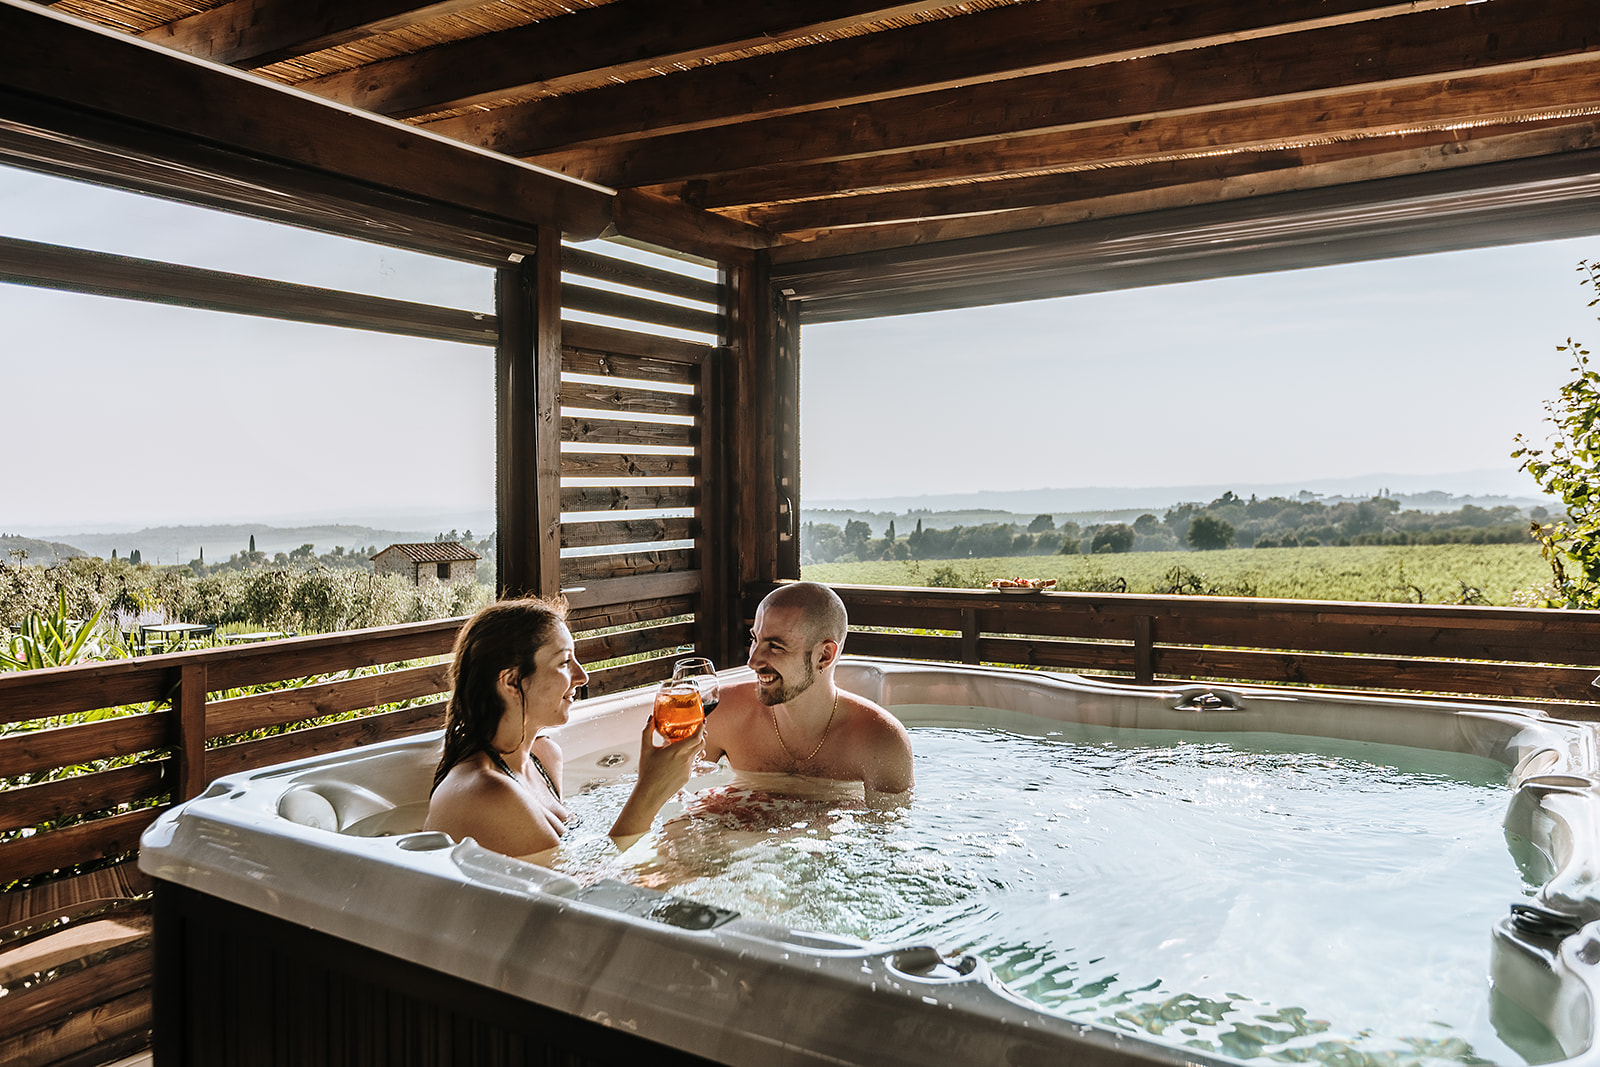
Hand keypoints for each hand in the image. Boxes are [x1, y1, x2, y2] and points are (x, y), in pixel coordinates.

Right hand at [611, 717, 702, 843]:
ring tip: (681, 746)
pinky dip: (686, 759)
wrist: (650, 794)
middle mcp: (686, 759)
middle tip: (695, 731)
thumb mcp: (645, 749)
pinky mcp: (687, 777)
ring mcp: (688, 769)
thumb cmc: (647, 772)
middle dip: (701, 736)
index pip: (697, 737)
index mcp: (677, 751)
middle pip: (701, 744)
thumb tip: (651, 718)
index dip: (702, 728)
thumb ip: (647, 731)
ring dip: (692, 748)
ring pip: (696, 754)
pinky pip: (690, 764)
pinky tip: (675, 760)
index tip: (703, 721)